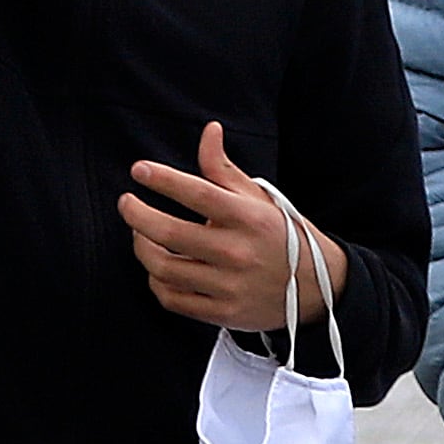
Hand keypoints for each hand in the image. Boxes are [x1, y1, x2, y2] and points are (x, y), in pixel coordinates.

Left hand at [121, 122, 334, 331]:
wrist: (316, 288)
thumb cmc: (280, 234)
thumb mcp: (258, 197)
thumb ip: (224, 168)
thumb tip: (209, 130)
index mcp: (248, 218)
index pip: (198, 193)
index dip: (163, 179)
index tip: (139, 169)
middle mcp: (237, 252)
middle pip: (170, 234)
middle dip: (137, 215)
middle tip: (126, 202)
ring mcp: (228, 286)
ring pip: (164, 268)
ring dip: (142, 247)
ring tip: (140, 233)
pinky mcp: (222, 313)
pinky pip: (172, 298)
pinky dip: (156, 281)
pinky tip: (156, 267)